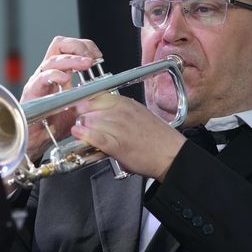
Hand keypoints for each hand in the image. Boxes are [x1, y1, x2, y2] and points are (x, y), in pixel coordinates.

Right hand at [21, 36, 101, 158]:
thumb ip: (89, 95)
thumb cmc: (54, 124)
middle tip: (91, 57)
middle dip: (77, 46)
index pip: (69, 48)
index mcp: (58, 72)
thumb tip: (106, 89)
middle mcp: (47, 72)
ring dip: (71, 60)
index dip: (84, 46)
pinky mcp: (32, 92)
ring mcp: (39, 81)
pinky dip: (54, 75)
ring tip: (85, 64)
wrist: (38, 139)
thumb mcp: (78, 106)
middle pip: (59, 45)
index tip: (97, 55)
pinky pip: (41, 78)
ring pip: (52, 59)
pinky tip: (65, 77)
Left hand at [70, 93, 185, 180]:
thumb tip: (100, 112)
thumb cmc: (158, 138)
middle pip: (88, 108)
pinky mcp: (117, 144)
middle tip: (80, 123)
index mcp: (125, 103)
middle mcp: (120, 112)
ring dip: (82, 128)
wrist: (172, 155)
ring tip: (82, 134)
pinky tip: (80, 135)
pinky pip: (94, 136)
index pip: (94, 95)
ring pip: (89, 121)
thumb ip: (118, 111)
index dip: (83, 103)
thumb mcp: (137, 114)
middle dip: (80, 116)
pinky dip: (84, 135)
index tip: (79, 109)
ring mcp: (118, 127)